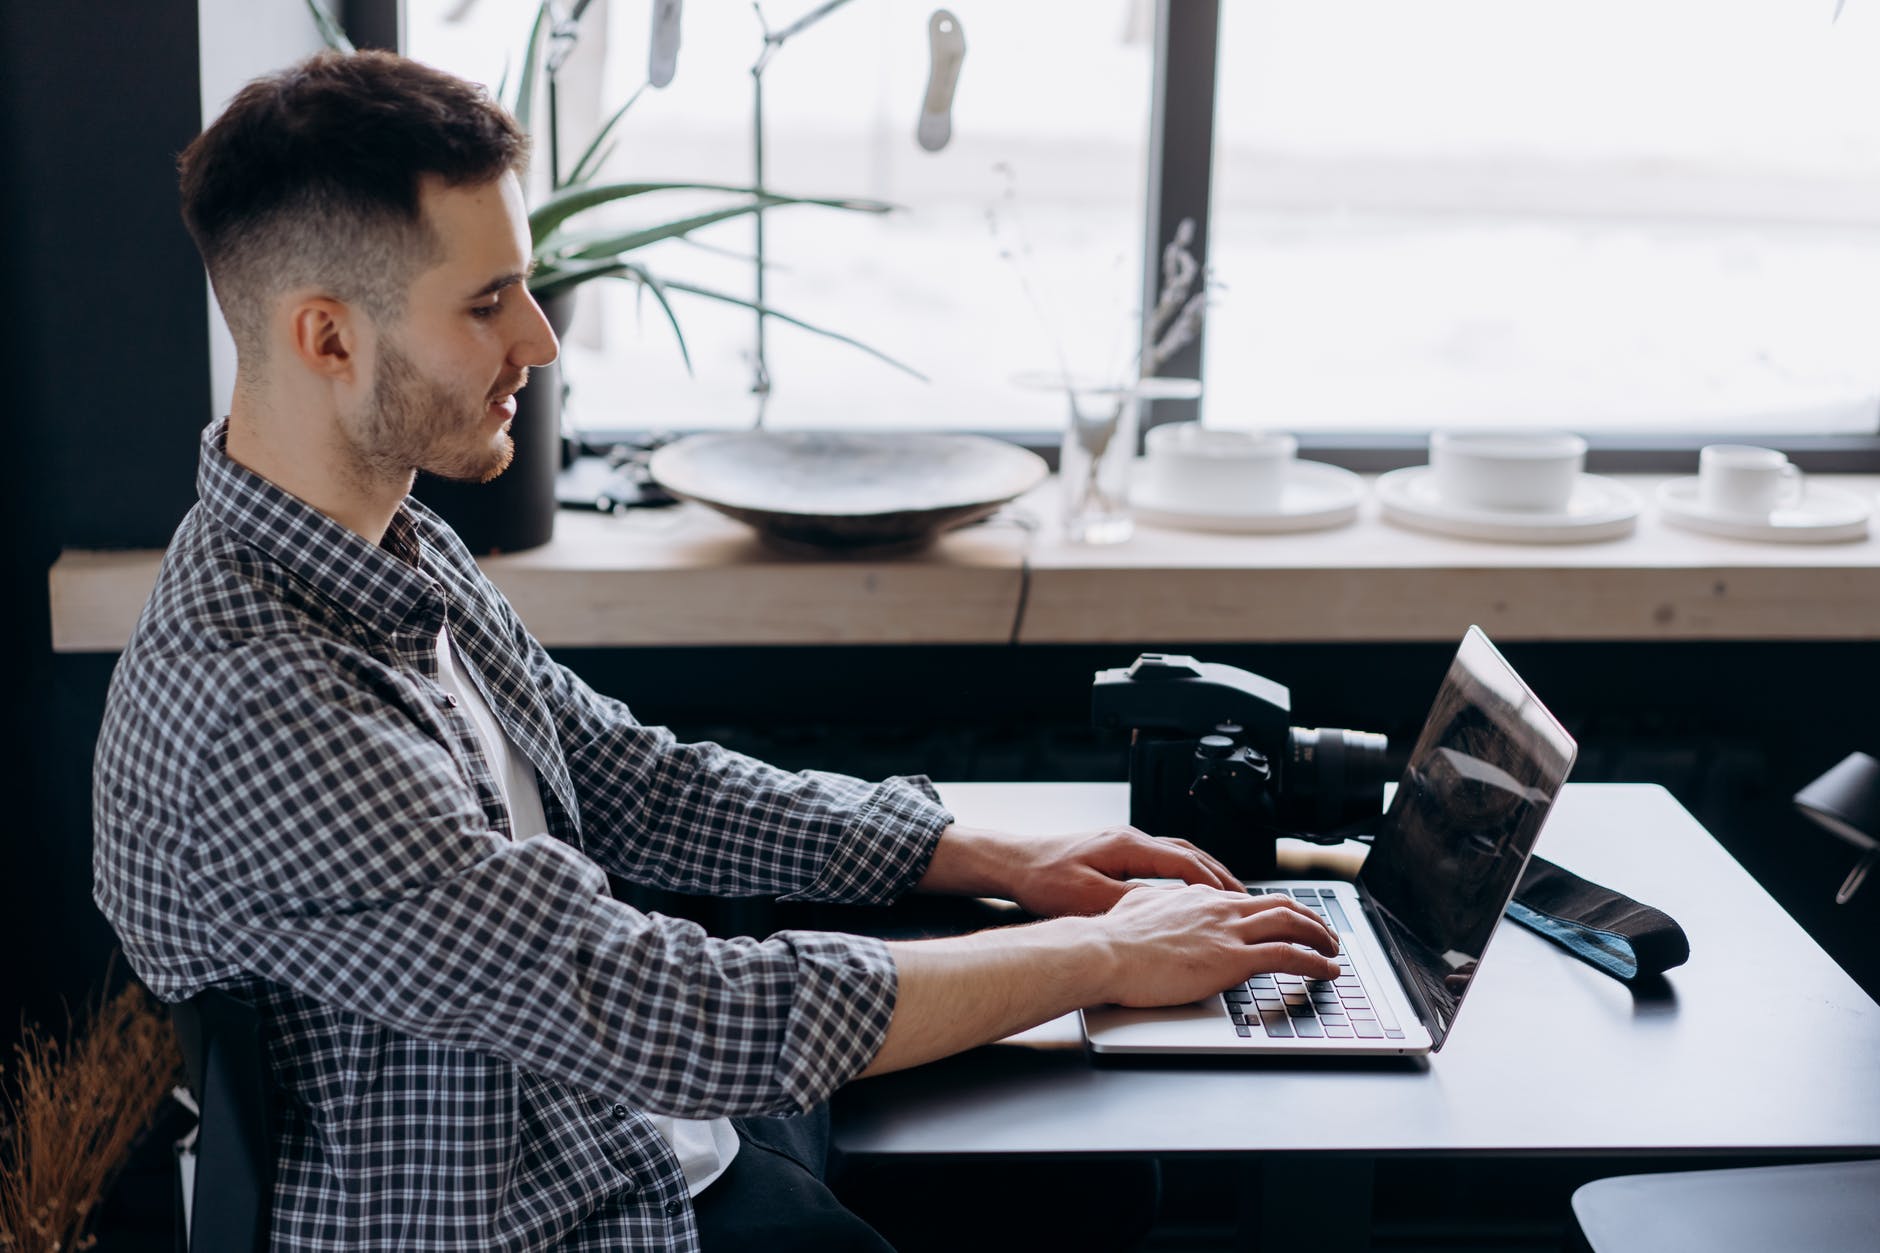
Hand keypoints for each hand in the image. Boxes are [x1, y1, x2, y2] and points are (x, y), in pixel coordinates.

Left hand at [918, 823, 1244, 917]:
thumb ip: (1129, 904)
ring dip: (1203, 874)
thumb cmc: (1042, 878)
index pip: (1185, 863)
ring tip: (1226, 896)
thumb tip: (1166, 913)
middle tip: (1245, 900)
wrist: (1012, 863)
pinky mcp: (1114, 853)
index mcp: (1128, 846)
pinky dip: (1182, 875)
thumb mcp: (1087, 898)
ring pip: (1177, 855)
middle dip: (1219, 877)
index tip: (1236, 902)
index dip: (1214, 884)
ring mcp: (1123, 844)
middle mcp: (1130, 839)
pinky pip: (1161, 861)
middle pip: (1189, 854)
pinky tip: (1187, 892)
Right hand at [1093, 884, 1341, 1007]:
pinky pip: (1288, 955)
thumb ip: (1152, 904)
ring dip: (1320, 937)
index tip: (1288, 921)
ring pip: (1292, 924)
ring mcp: (1228, 931)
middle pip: (1281, 905)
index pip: (1250, 899)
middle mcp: (1219, 907)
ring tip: (1333, 951)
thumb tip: (1150, 903)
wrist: (1104, 952)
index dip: (1276, 909)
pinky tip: (1327, 970)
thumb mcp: (1135, 908)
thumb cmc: (1112, 939)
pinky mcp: (1232, 959)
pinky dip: (1315, 962)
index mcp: (1198, 897)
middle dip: (1309, 919)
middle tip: (1323, 933)